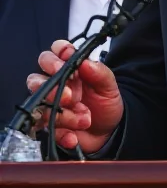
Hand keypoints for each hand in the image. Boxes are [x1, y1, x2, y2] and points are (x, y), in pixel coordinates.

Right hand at [27, 39, 123, 153]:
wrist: (109, 131)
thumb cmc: (105, 103)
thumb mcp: (109, 87)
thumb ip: (100, 73)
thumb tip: (85, 62)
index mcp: (70, 69)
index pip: (55, 51)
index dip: (58, 53)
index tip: (67, 58)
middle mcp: (55, 84)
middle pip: (36, 78)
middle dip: (50, 86)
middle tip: (70, 96)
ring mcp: (48, 105)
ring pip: (40, 105)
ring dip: (63, 114)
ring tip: (84, 119)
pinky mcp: (47, 125)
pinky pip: (45, 129)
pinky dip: (61, 133)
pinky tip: (73, 136)